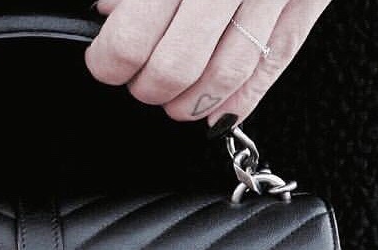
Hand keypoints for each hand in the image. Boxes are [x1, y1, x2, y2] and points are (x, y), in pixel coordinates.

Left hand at [85, 0, 334, 126]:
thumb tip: (108, 10)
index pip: (131, 38)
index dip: (110, 61)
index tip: (105, 60)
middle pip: (174, 68)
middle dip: (147, 86)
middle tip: (138, 78)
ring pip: (223, 76)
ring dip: (189, 103)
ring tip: (171, 98)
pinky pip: (273, 63)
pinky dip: (240, 99)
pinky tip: (216, 112)